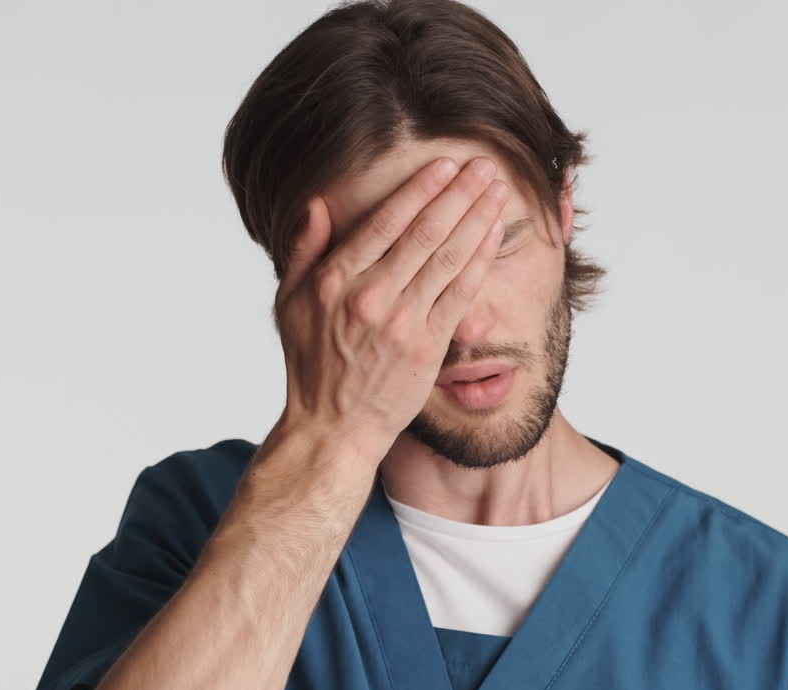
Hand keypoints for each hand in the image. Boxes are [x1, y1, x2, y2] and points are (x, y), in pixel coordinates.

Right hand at [271, 155, 509, 464]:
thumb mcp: (290, 303)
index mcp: (335, 281)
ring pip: (448, 258)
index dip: (420, 190)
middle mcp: (369, 297)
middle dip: (459, 194)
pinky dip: (479, 260)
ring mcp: (401, 322)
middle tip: (484, 166)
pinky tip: (494, 234)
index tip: (444, 165)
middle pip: (424, 233)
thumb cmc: (311, 365)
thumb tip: (318, 203)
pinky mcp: (427, 347)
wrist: (333, 427)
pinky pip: (460, 294)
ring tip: (497, 190)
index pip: (385, 223)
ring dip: (477, 219)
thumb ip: (304, 250)